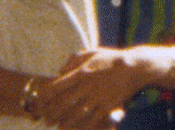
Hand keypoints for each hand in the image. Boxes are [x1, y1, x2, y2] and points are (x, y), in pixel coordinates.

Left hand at [32, 49, 152, 129]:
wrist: (135, 67)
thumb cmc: (111, 59)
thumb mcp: (91, 52)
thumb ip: (73, 60)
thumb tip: (60, 71)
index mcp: (81, 72)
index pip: (57, 86)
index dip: (46, 96)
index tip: (40, 102)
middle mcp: (87, 86)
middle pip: (64, 103)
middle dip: (52, 112)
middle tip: (44, 118)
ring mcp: (98, 97)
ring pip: (76, 114)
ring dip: (63, 122)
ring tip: (56, 126)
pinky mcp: (108, 107)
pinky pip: (92, 120)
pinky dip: (82, 127)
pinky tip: (74, 129)